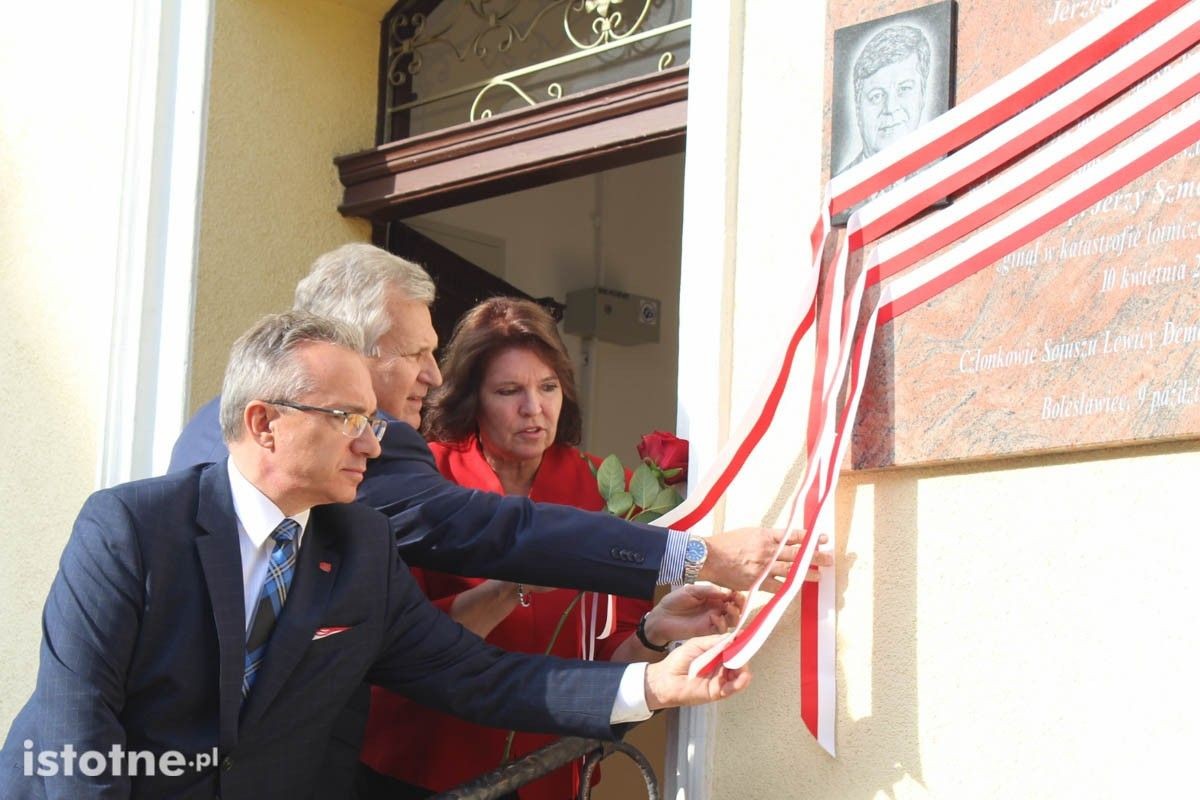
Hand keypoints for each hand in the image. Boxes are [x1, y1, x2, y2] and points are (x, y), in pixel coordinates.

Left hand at [644, 585, 742, 643]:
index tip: (736, 592)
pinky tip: (715, 618)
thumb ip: (707, 590)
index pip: (731, 596)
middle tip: (737, 599)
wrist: (662, 617)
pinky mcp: (708, 631)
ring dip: (734, 614)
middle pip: (736, 608)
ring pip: (732, 620)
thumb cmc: (675, 601)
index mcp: (714, 597)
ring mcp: (713, 620)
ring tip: (728, 607)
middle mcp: (716, 609)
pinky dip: (721, 624)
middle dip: (740, 604)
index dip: (736, 594)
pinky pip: (721, 630)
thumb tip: (726, 592)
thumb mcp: (690, 590)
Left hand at [644, 634, 750, 709]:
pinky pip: (733, 688)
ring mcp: (720, 679)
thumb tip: (734, 637)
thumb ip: (715, 641)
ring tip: (741, 667)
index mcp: (716, 653)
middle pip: (740, 661)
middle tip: (742, 653)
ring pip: (740, 675)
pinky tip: (739, 679)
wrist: (666, 679)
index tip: (746, 638)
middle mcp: (721, 666)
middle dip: (743, 657)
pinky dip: (739, 684)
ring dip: (744, 670)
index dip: (741, 644)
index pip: (734, 648)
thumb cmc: (678, 660)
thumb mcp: (697, 644)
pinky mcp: (718, 692)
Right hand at [700, 529, 830, 591]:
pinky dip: (787, 588)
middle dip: (815, 556)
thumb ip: (765, 537)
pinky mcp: (757, 582)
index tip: (822, 538)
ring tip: (819, 576)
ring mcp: (764, 567)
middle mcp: (768, 550)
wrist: (708, 556)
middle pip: (796, 553)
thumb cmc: (725, 543)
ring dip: (807, 573)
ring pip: (791, 571)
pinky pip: (777, 587)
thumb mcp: (748, 533)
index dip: (809, 538)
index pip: (793, 535)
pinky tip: (796, 589)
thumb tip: (780, 540)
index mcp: (765, 535)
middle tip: (829, 558)